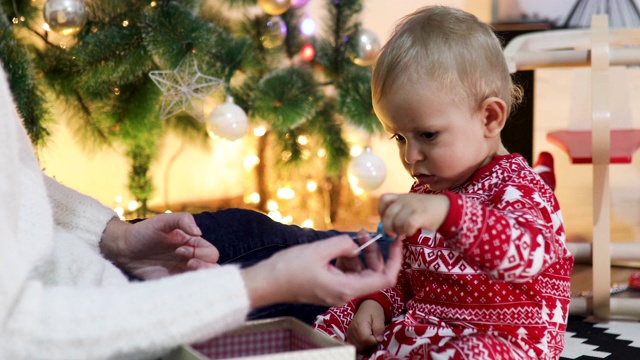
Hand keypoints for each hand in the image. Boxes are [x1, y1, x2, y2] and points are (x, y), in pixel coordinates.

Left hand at [100, 212, 219, 279]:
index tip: (180, 250)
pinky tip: (173, 280)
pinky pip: (187, 288)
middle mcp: (190, 258)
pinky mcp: (171, 282)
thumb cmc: (143, 231)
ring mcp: (181, 271)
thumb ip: (183, 220)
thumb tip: (199, 232)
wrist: (123, 249)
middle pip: (213, 267)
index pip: (211, 252)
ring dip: (198, 276)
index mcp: (192, 243)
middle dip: (203, 265)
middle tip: (185, 261)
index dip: (201, 253)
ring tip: (184, 270)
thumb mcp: (163, 220)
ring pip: (203, 279)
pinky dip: (188, 287)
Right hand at [241, 234, 402, 307]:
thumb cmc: (288, 269)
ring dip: (362, 254)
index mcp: (346, 288)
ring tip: (355, 235)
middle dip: (376, 253)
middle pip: (374, 274)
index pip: (385, 279)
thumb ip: (343, 244)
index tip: (397, 242)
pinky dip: (348, 258)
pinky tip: (341, 245)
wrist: (265, 283)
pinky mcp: (328, 286)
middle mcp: (344, 293)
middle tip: (368, 232)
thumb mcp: (318, 250)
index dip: (395, 260)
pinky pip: (347, 273)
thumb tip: (357, 244)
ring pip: (361, 273)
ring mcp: (336, 291)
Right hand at [347, 300, 385, 351]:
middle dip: (371, 343)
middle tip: (374, 334)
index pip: (368, 341)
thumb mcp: (379, 317)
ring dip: (365, 345)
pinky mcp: (348, 335)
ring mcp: (349, 334)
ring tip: (370, 336)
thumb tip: (379, 339)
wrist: (367, 305)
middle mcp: (352, 331)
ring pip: (358, 347)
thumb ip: (380, 328)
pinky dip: (359, 345)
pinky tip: (364, 340)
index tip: (378, 334)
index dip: (376, 340)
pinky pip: (353, 345)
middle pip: (362, 346)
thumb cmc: (374, 311)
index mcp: (360, 327)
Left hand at [378, 193, 449, 238]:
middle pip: (387, 215)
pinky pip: (407, 226)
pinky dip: (408, 232)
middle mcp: (405, 200)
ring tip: (405, 231)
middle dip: (387, 227)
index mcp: (401, 196)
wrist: (446, 208)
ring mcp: (412, 207)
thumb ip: (399, 212)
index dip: (381, 211)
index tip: (386, 220)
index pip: (384, 199)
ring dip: (399, 230)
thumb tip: (386, 227)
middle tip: (392, 234)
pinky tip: (412, 231)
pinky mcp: (420, 215)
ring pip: (396, 222)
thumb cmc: (426, 210)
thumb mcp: (411, 205)